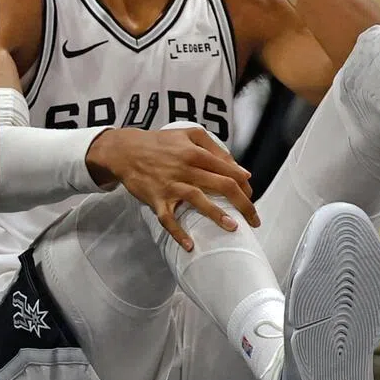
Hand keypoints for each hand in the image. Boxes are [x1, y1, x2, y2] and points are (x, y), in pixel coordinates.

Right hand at [86, 125, 259, 250]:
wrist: (126, 151)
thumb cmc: (160, 143)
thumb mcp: (189, 134)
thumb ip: (215, 147)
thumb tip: (240, 170)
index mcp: (195, 152)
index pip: (227, 169)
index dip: (244, 184)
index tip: (251, 196)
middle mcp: (185, 168)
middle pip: (221, 185)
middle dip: (242, 203)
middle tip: (254, 219)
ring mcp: (170, 185)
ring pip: (198, 200)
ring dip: (217, 215)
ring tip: (234, 228)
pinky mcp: (156, 199)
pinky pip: (168, 219)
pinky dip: (178, 232)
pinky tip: (190, 245)